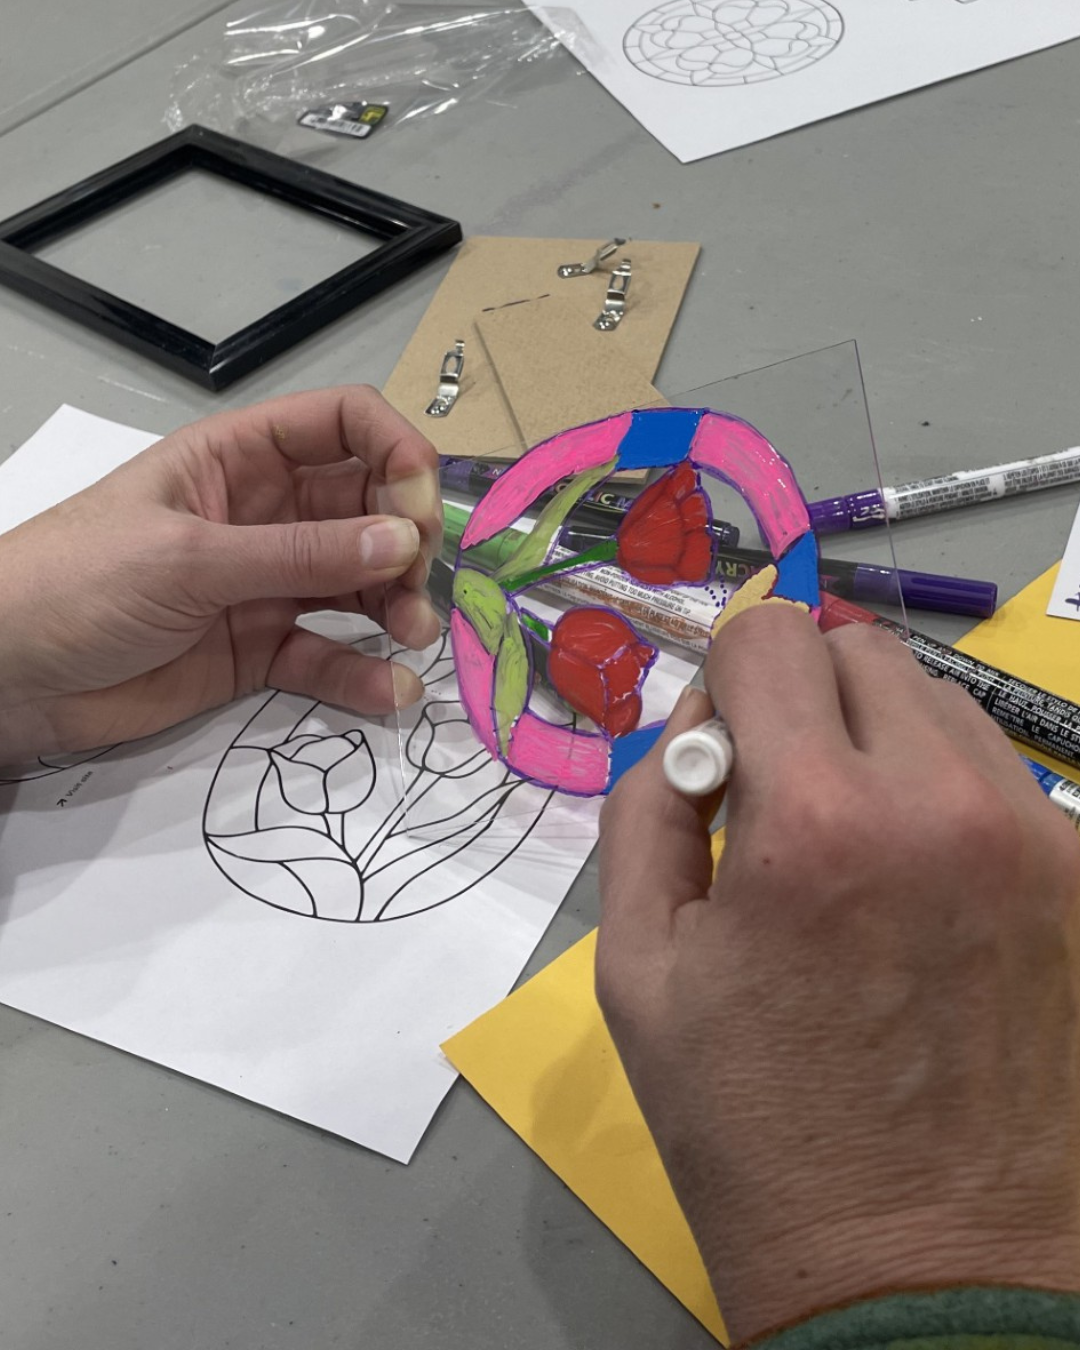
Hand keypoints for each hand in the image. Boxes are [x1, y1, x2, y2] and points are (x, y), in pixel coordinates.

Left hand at [0, 386, 441, 762]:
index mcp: (239, 459)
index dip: (394, 452)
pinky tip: (392, 688)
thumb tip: (402, 542)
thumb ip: (298, 555)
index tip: (419, 509)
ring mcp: (265, 583)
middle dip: (405, 539)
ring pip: (358, 582)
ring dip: (397, 604)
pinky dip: (365, 671)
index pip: (343, 425)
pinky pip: (329, 654)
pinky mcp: (260, 650)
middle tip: (417, 583)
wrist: (9, 677)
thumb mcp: (188, 558)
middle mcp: (264, 514)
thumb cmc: (75, 585)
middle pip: (367, 507)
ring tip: (415, 635)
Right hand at [597, 604, 1079, 1342]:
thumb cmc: (751, 1125)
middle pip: (858, 651)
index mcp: (816, 820)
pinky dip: (939, 792)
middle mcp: (941, 802)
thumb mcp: (638, 964)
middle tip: (776, 798)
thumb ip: (651, 804)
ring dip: (876, 737)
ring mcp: (1032, 839)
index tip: (720, 747)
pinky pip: (994, 774)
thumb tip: (698, 727)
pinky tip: (916, 886)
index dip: (725, 676)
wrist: (919, 1267)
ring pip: (937, 700)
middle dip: (799, 698)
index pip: (772, 637)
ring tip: (849, 846)